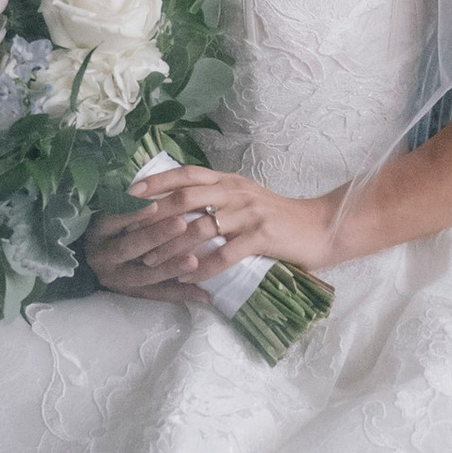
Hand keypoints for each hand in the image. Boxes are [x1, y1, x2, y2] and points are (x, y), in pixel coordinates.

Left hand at [85, 164, 335, 304]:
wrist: (320, 227)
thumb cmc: (279, 217)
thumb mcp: (245, 198)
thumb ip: (217, 197)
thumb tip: (178, 204)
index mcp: (230, 181)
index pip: (186, 174)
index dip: (157, 180)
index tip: (130, 191)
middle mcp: (236, 193)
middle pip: (186, 198)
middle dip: (154, 215)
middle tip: (130, 231)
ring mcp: (249, 214)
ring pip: (201, 227)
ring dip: (172, 246)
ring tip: (151, 261)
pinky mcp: (262, 237)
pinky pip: (226, 254)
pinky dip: (204, 267)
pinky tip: (188, 278)